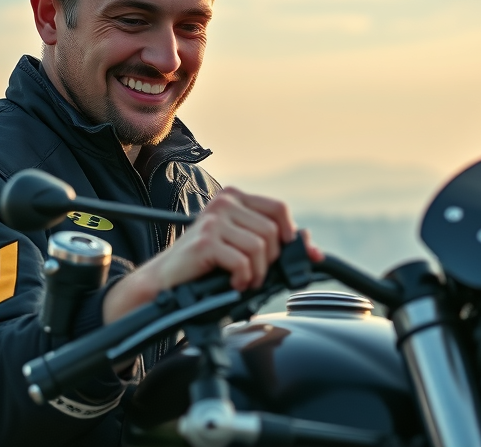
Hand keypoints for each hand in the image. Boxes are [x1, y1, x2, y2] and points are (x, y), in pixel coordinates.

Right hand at [102, 187, 320, 323]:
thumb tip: (314, 252)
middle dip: (270, 260)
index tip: (287, 255)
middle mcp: (224, 202)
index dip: (290, 234)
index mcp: (233, 197)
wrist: (166, 280)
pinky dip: (243, 279)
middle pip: (273, 231)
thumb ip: (275, 243)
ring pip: (260, 247)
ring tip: (244, 280)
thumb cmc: (205, 265)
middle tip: (254, 274)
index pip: (278, 209)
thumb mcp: (241, 246)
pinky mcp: (206, 241)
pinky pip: (244, 262)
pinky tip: (233, 283)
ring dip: (257, 273)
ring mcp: (214, 220)